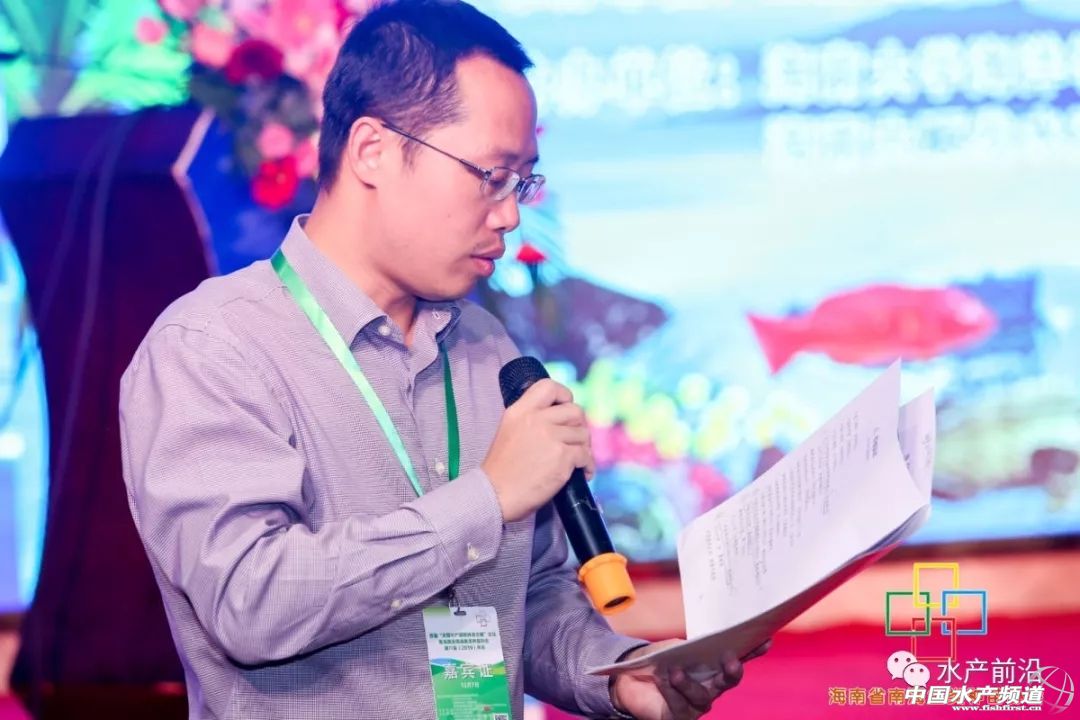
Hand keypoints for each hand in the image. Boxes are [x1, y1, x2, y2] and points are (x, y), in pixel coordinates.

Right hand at [482, 379, 594, 522]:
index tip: (566, 407)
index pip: (549, 386)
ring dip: (584, 447)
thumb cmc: (501, 470)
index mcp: (520, 411)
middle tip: (575, 440)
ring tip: (577, 460)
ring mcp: (551, 437)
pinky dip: (588, 466)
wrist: (495, 494)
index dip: (564, 395)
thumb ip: (530, 420)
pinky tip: (583, 473)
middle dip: (579, 426)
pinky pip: (586, 455)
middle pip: (574, 410)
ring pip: (583, 434)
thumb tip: (559, 418)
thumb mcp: (508, 431)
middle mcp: (536, 419)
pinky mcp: (562, 457)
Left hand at [610, 638, 771, 718]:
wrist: (629, 679)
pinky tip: (663, 681)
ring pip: (702, 697)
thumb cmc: (658, 661)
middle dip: (732, 671)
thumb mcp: (675, 648)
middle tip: (730, 660)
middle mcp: (710, 689)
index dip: (752, 651)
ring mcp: (696, 706)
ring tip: (675, 672)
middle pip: (727, 682)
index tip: (764, 640)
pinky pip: (679, 707)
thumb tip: (707, 643)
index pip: (737, 659)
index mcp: (713, 669)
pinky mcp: (679, 718)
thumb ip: (692, 648)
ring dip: (689, 684)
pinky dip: (670, 692)